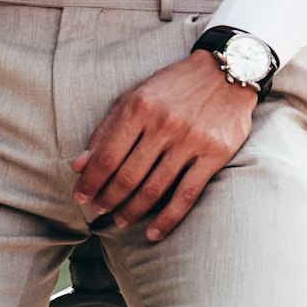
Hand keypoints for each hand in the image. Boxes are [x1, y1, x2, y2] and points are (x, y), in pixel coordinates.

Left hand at [72, 50, 258, 241]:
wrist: (227, 73)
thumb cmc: (174, 86)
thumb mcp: (135, 97)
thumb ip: (106, 130)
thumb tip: (79, 165)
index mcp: (140, 107)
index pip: (106, 156)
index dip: (90, 182)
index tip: (80, 197)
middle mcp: (164, 124)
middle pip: (127, 176)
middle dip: (108, 199)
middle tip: (99, 210)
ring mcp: (190, 140)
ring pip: (153, 189)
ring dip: (132, 211)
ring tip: (121, 221)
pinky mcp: (214, 154)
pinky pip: (186, 195)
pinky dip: (167, 219)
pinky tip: (153, 233)